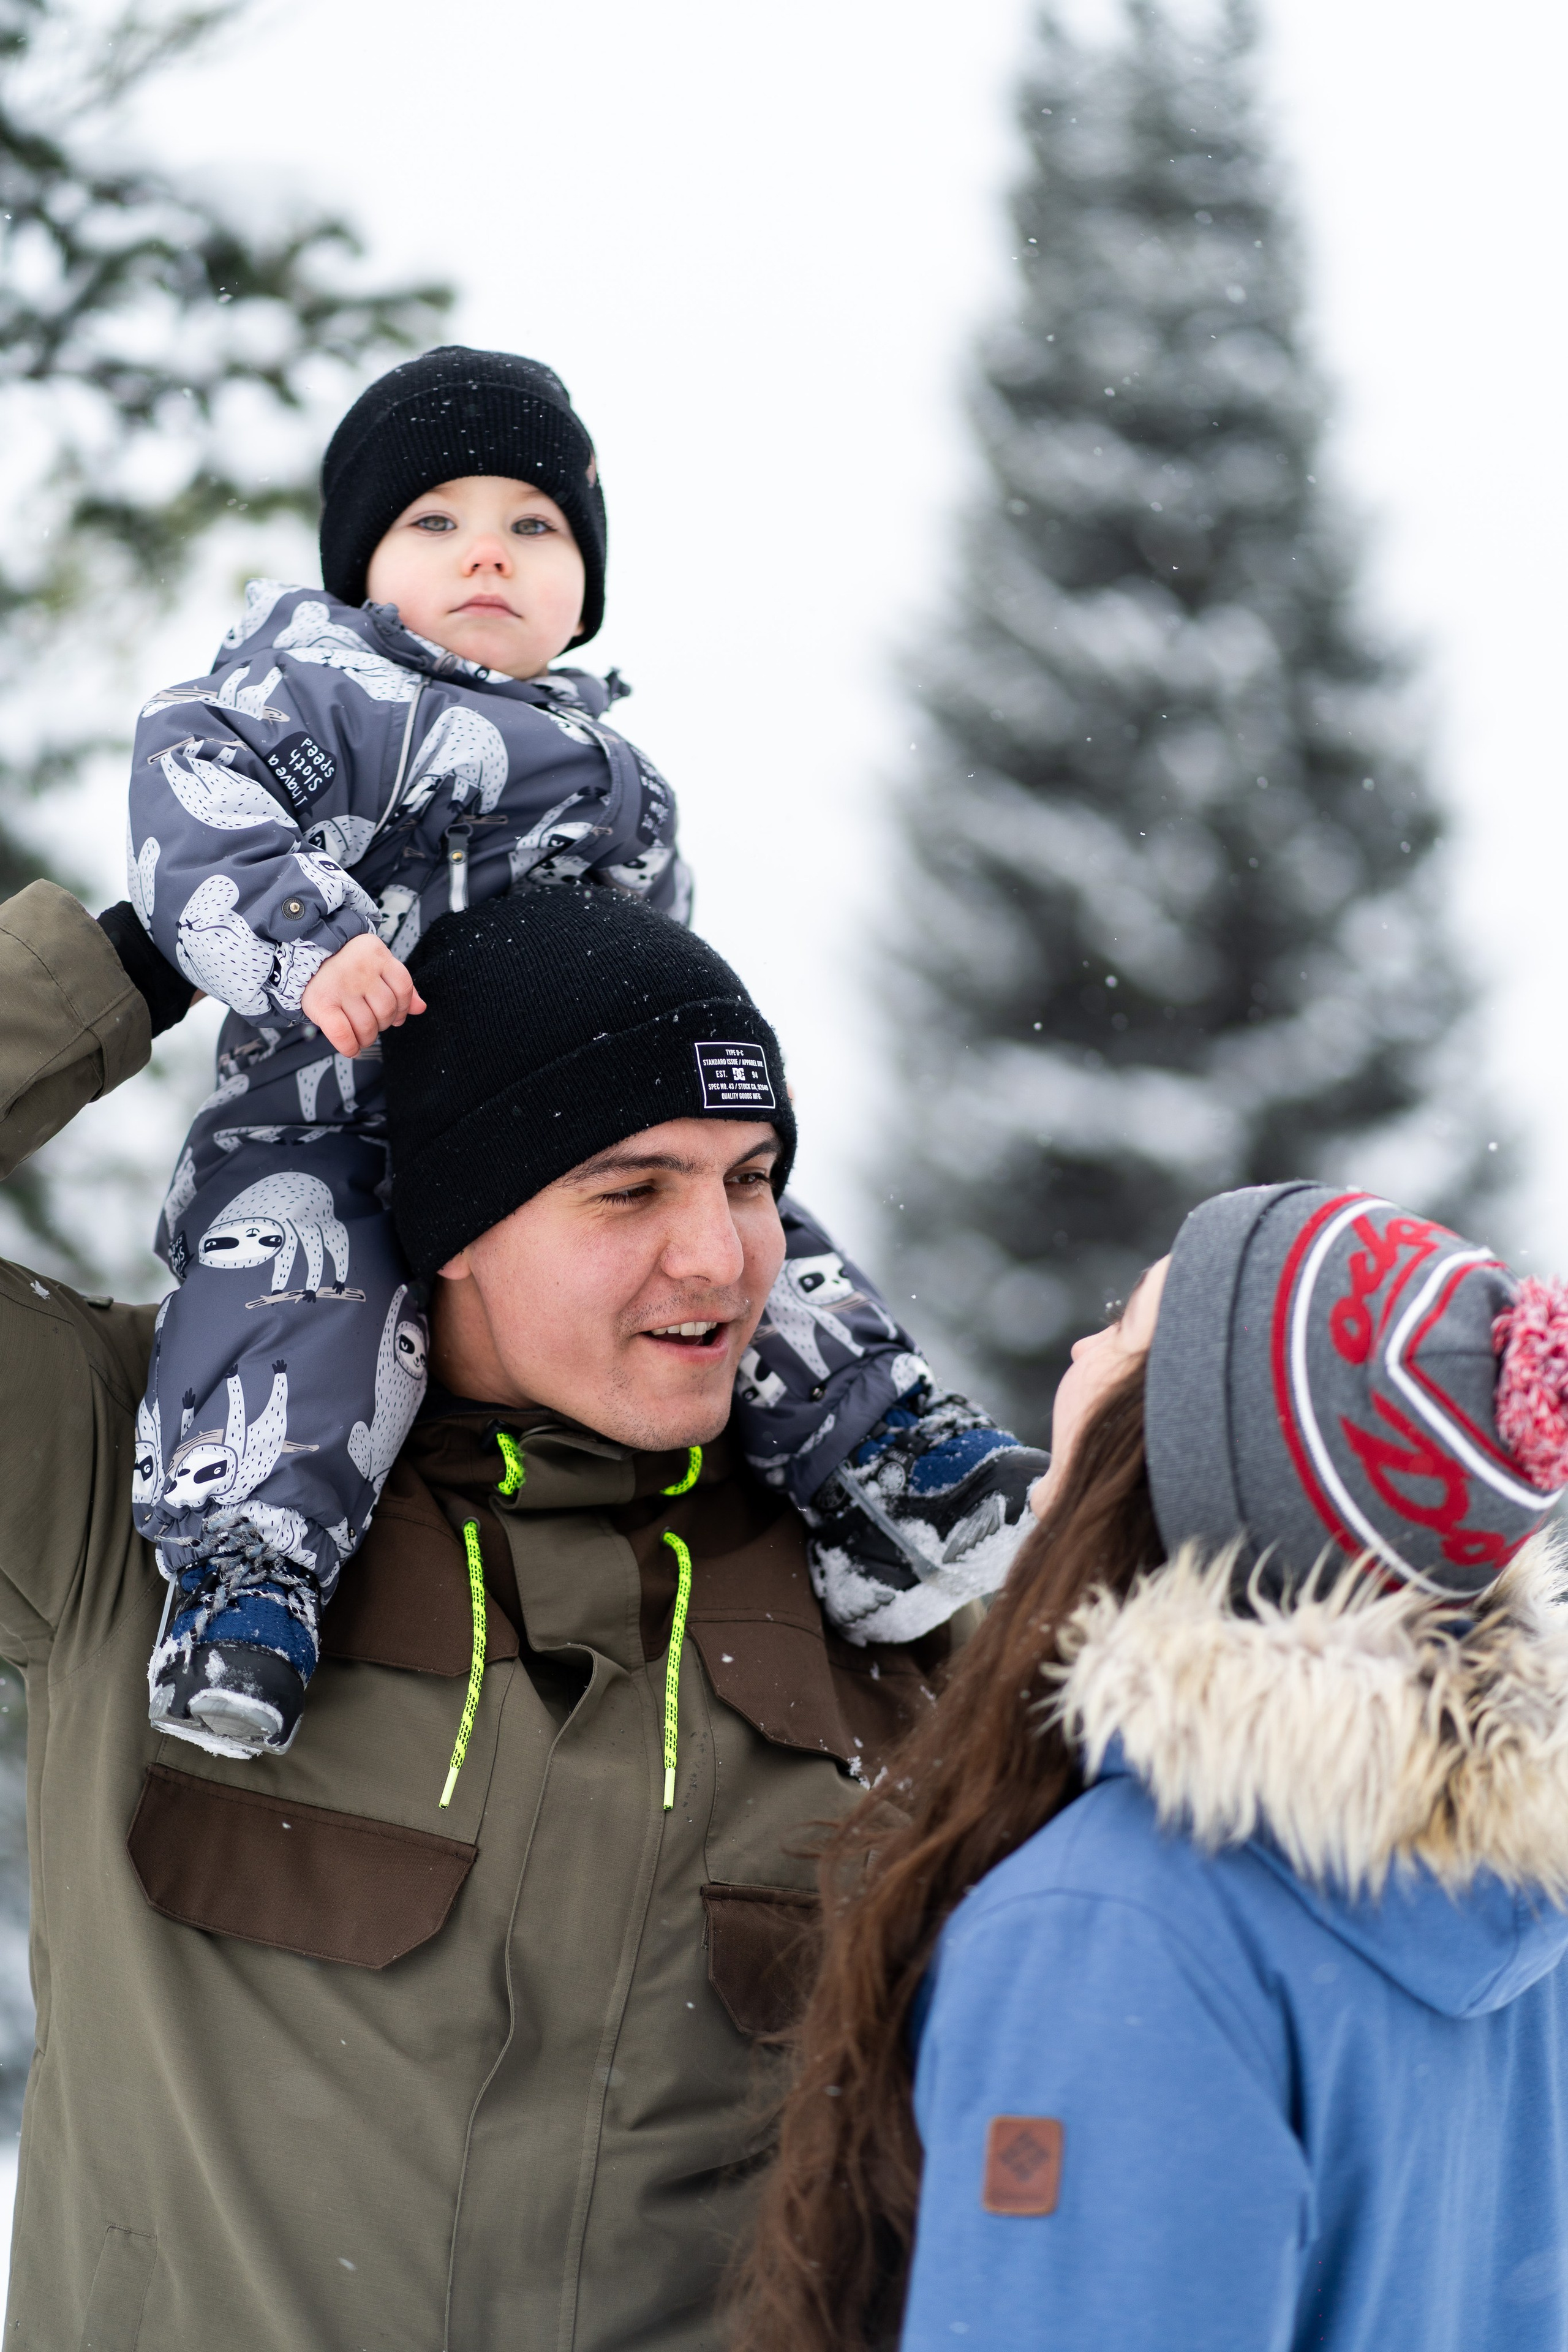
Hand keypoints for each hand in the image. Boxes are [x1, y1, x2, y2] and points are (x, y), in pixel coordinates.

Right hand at [301, 932, 425, 1055]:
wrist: (305, 955)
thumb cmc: (344, 963)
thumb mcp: (375, 964)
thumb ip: (400, 985)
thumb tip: (420, 1008)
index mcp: (376, 955)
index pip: (403, 988)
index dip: (402, 1007)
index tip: (394, 1016)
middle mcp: (360, 969)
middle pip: (387, 1010)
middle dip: (383, 1024)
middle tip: (372, 1022)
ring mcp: (341, 986)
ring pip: (367, 1025)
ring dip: (367, 1038)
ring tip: (360, 1034)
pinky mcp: (322, 1003)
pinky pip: (342, 1033)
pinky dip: (349, 1046)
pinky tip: (351, 1048)